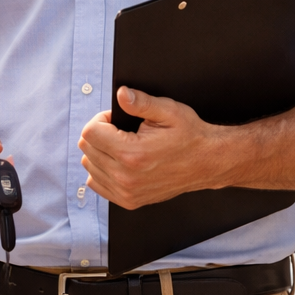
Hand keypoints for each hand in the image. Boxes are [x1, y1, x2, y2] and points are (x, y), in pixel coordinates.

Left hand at [78, 87, 228, 208]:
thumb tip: (121, 94)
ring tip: (122, 145)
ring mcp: (126, 192)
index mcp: (132, 154)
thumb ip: (141, 102)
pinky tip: (119, 161)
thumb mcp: (168, 111)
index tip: (116, 118)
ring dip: (100, 152)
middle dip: (99, 133)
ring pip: (89, 166)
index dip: (101, 119)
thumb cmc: (189, 136)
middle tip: (121, 130)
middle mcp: (125, 177)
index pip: (90, 132)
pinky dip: (102, 170)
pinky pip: (97, 183)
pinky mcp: (129, 201)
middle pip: (87, 148)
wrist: (207, 162)